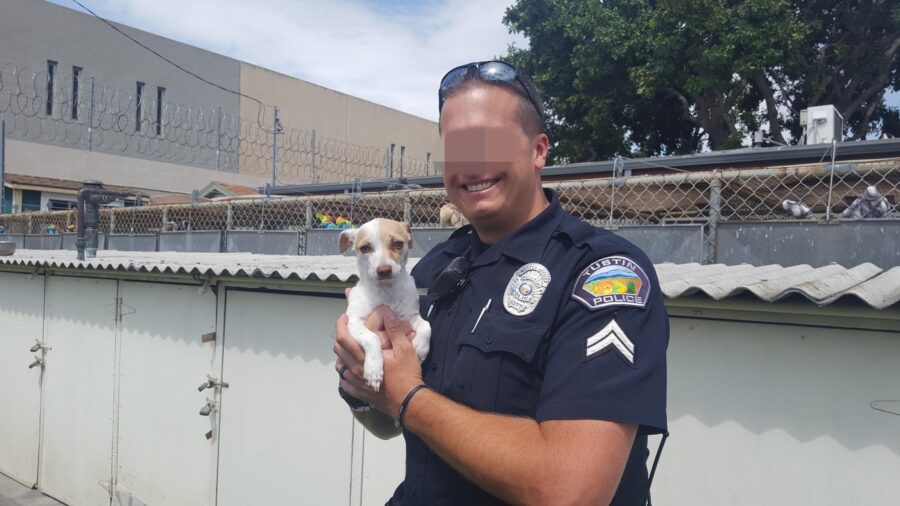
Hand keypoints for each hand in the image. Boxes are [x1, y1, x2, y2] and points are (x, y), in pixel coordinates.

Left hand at [334, 290, 418, 414]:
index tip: (345, 318)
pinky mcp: (359, 393)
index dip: (341, 325)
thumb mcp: (405, 349)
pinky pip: (344, 382)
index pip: (343, 338)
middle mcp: (355, 369)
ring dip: (342, 356)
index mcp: (363, 357)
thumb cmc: (406, 375)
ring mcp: (355, 382)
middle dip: (341, 337)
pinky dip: (345, 373)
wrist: (408, 401)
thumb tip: (388, 314)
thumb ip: (395, 330)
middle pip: (338, 350)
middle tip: (350, 331)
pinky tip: (351, 371)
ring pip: (340, 366)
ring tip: (351, 350)